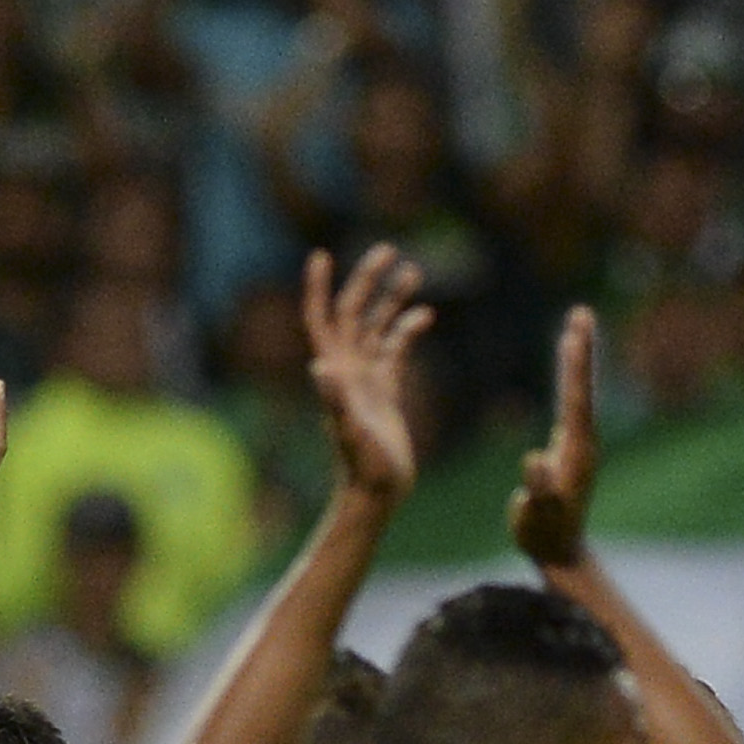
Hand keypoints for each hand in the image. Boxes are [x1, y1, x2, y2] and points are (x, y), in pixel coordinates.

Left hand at [304, 244, 431, 500]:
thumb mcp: (349, 432)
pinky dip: (407, 330)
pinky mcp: (386, 391)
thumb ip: (335, 400)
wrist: (377, 493)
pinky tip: (425, 315)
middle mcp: (348, 369)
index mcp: (336, 372)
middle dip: (367, 280)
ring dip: (392, 299)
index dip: (318, 287)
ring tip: (414, 271)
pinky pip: (396, 350)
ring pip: (378, 327)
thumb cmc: (362, 468)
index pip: (320, 319)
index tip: (321, 254)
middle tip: (388, 250)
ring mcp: (367, 378)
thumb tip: (320, 367)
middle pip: (353, 312)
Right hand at [510, 304, 600, 566]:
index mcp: (577, 451)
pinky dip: (569, 378)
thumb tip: (535, 460)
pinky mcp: (570, 448)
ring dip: (577, 359)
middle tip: (582, 313)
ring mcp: (578, 444)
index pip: (576, 399)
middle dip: (581, 350)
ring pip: (578, 392)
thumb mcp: (538, 515)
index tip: (573, 333)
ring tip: (575, 328)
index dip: (574, 366)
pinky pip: (570, 402)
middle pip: (582, 387)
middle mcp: (583, 442)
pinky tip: (566, 365)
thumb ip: (540, 490)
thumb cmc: (545, 535)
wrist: (560, 551)